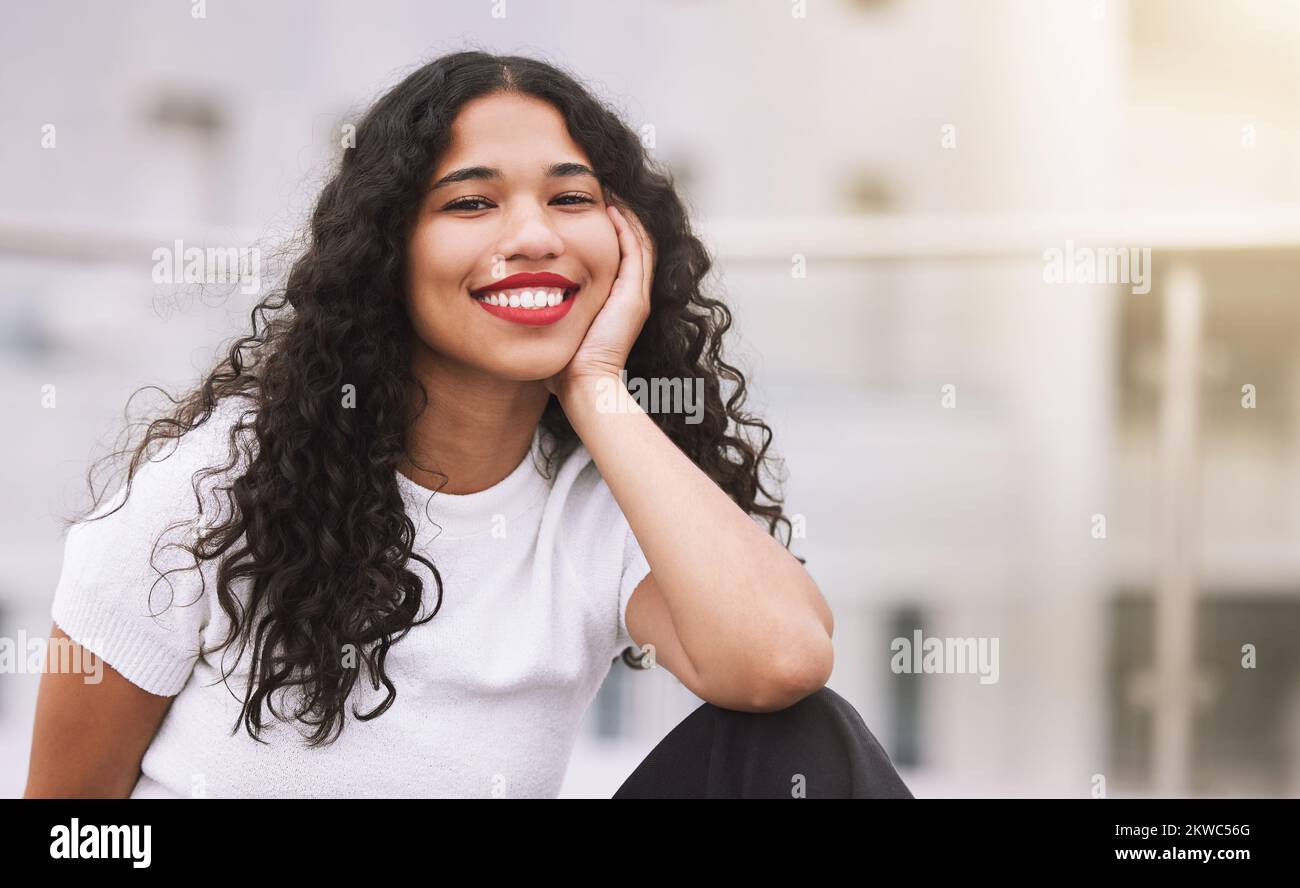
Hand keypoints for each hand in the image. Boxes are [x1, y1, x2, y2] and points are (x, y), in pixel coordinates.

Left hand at [546, 201, 654, 400]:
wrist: (585, 386)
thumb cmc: (566, 369)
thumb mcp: (560, 332)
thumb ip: (550, 316)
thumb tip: (522, 307)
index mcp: (617, 305)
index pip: (621, 258)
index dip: (610, 233)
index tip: (590, 211)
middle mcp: (632, 298)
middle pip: (635, 246)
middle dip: (621, 218)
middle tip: (604, 193)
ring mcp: (635, 296)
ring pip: (639, 243)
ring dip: (625, 217)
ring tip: (610, 194)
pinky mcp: (633, 296)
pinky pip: (635, 251)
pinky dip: (625, 228)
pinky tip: (611, 210)